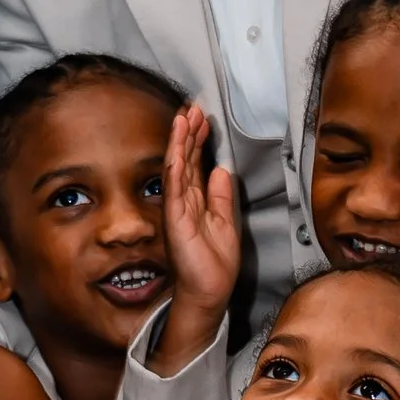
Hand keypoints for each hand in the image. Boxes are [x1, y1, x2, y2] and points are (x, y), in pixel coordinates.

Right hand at [154, 102, 240, 372]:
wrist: (209, 291)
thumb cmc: (215, 263)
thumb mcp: (226, 221)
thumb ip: (221, 196)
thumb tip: (221, 170)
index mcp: (197, 201)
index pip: (195, 163)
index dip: (198, 140)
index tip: (202, 118)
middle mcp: (184, 201)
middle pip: (185, 159)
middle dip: (188, 133)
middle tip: (192, 108)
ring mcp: (177, 208)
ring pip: (177, 167)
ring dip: (180, 141)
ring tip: (184, 117)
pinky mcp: (175, 218)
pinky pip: (174, 186)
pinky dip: (175, 164)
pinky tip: (177, 147)